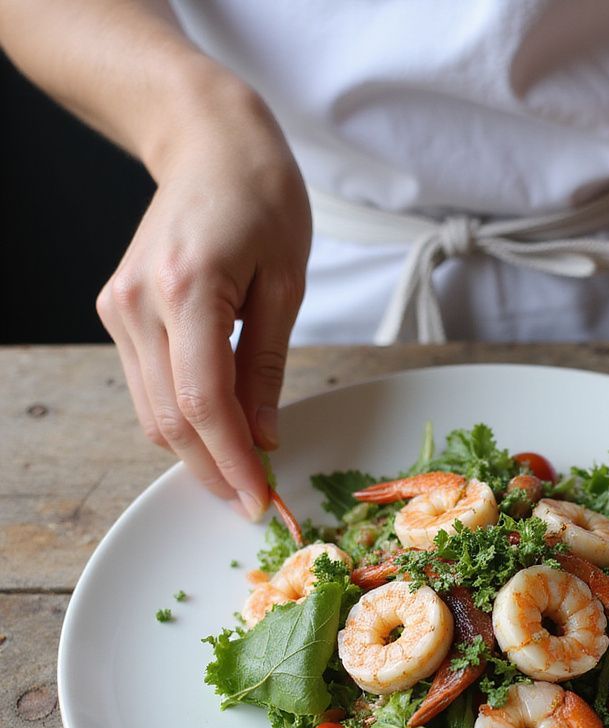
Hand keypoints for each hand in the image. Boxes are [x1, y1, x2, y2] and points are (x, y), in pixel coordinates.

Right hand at [96, 77, 310, 518]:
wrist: (206, 142)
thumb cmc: (261, 196)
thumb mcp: (287, 282)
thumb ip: (269, 365)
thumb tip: (263, 435)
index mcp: (188, 291)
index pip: (203, 404)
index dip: (232, 462)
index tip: (259, 500)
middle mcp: (139, 304)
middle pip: (170, 419)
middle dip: (213, 470)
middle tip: (253, 501)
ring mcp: (119, 309)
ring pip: (151, 411)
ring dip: (195, 452)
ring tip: (242, 474)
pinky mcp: (118, 312)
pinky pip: (147, 386)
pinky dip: (181, 419)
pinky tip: (217, 432)